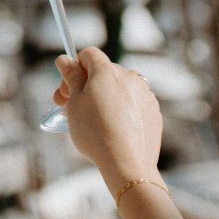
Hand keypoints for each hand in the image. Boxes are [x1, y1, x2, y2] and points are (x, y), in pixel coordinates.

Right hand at [53, 46, 162, 188]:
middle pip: (103, 72)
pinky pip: (133, 103)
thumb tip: (65, 59)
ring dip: (104, 97)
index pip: (88, 54)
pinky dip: (121, 110)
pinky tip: (112, 128)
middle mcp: (130, 77)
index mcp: (108, 71)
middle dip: (86, 85)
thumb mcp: (74, 102)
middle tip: (71, 107)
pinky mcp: (154, 112)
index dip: (74, 68)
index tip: (66, 90)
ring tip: (93, 120)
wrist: (127, 164)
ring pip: (119, 88)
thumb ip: (71, 77)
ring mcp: (145, 95)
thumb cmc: (95, 132)